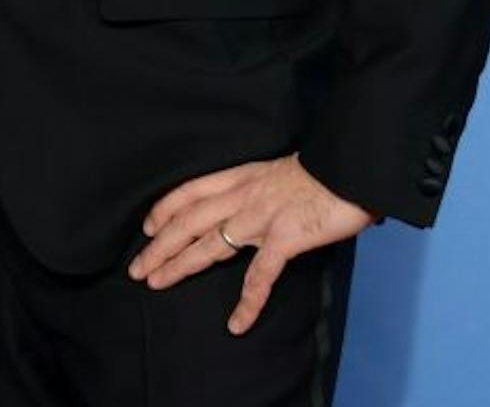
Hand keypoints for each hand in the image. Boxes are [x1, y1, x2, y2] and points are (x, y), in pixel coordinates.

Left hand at [127, 154, 373, 334]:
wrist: (352, 166)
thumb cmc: (325, 167)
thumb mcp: (282, 170)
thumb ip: (265, 187)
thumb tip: (263, 200)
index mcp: (242, 177)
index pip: (192, 191)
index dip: (165, 208)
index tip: (148, 226)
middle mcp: (243, 196)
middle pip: (188, 221)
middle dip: (160, 245)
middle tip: (138, 267)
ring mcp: (261, 218)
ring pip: (208, 245)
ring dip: (179, 266)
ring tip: (157, 283)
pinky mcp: (283, 239)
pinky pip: (259, 277)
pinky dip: (247, 304)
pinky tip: (236, 324)